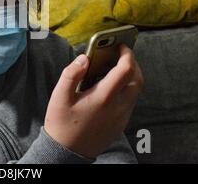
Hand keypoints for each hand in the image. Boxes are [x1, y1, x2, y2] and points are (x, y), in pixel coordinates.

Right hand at [44, 44, 143, 158]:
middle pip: (138, 79)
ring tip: (115, 67)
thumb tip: (84, 58)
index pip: (126, 70)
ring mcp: (122, 117)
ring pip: (136, 91)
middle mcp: (118, 107)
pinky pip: (130, 101)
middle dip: (132, 63)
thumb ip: (71, 74)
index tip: (121, 45)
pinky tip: (110, 87)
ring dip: (130, 76)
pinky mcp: (121, 124)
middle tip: (120, 54)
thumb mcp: (59, 96)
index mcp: (103, 98)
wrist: (67, 153)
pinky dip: (126, 89)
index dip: (126, 54)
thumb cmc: (61, 123)